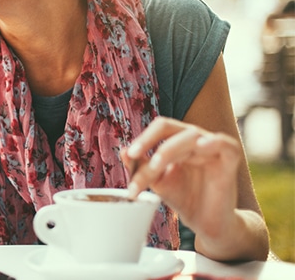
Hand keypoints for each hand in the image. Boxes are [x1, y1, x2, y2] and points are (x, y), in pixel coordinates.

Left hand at [122, 116, 240, 239]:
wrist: (206, 223)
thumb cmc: (184, 198)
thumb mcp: (158, 182)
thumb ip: (142, 166)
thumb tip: (123, 151)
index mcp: (178, 141)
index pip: (161, 128)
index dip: (144, 138)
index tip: (130, 154)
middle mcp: (195, 139)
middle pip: (171, 129)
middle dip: (151, 143)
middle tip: (136, 158)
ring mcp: (213, 148)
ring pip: (191, 136)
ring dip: (170, 149)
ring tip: (156, 164)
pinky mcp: (230, 161)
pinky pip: (225, 144)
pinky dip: (214, 142)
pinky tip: (200, 146)